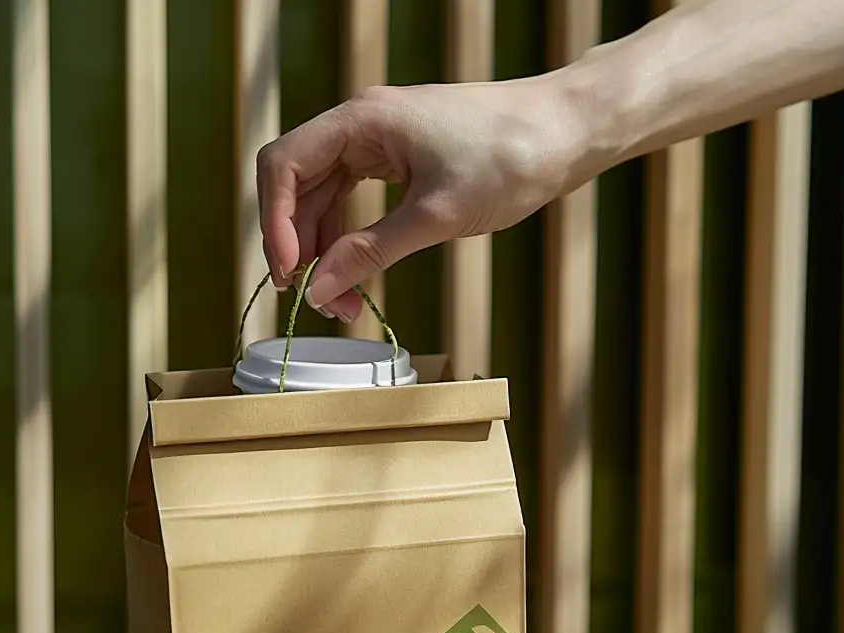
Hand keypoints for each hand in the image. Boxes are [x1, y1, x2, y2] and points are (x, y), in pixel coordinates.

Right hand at [258, 78, 582, 319]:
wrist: (569, 131)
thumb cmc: (513, 156)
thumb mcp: (435, 216)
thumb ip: (370, 253)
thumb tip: (319, 288)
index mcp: (364, 121)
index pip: (283, 166)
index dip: (274, 224)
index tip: (291, 274)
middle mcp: (362, 125)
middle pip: (294, 186)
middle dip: (295, 245)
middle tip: (311, 297)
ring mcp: (378, 141)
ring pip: (320, 200)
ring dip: (321, 252)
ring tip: (339, 301)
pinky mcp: (396, 159)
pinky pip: (349, 202)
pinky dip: (345, 241)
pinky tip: (354, 275)